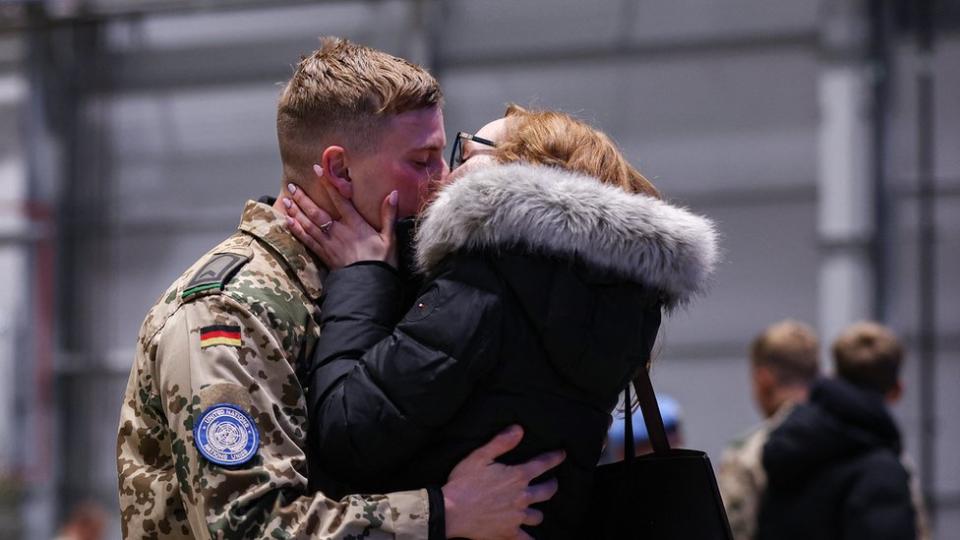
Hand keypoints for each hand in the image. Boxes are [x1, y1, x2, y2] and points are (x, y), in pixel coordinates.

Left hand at [283, 165, 397, 269]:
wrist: (368, 285)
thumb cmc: (382, 261)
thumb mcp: (389, 238)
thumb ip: (388, 215)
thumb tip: (393, 194)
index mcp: (355, 224)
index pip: (339, 200)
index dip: (328, 184)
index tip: (317, 170)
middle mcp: (338, 232)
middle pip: (317, 211)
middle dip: (303, 198)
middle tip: (292, 186)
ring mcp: (329, 244)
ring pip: (308, 224)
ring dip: (296, 211)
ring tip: (286, 200)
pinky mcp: (324, 255)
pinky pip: (307, 240)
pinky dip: (296, 230)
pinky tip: (288, 222)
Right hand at [442, 425, 564, 539]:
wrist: (451, 511)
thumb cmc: (464, 482)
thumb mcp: (480, 456)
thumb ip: (501, 442)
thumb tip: (519, 429)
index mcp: (517, 476)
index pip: (543, 464)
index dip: (555, 458)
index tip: (562, 454)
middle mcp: (522, 496)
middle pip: (547, 491)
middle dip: (552, 485)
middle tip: (553, 482)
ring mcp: (517, 517)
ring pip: (538, 515)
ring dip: (539, 510)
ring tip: (536, 508)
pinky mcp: (509, 533)